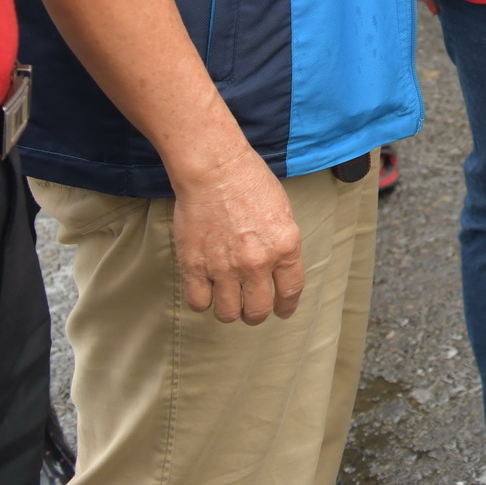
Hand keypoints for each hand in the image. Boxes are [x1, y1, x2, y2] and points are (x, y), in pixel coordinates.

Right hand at [170, 145, 304, 323]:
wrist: (215, 170)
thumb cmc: (250, 183)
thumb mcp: (283, 213)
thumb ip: (282, 245)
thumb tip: (279, 270)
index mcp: (285, 247)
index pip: (290, 291)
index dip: (286, 306)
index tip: (282, 311)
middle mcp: (257, 263)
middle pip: (258, 311)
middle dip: (256, 314)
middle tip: (251, 309)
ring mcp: (224, 267)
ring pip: (228, 313)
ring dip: (229, 310)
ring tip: (227, 299)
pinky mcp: (195, 267)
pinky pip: (199, 302)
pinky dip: (202, 301)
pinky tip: (205, 290)